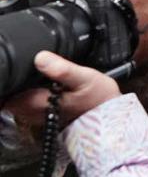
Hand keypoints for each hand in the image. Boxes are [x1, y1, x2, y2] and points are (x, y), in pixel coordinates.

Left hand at [3, 52, 120, 127]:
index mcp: (36, 103)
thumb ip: (62, 69)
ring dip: (20, 87)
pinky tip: (41, 83)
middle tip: (23, 67)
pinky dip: (28, 92)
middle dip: (14, 81)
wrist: (110, 119)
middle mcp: (31, 112)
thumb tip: (40, 57)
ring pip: (15, 99)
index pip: (7, 92)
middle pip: (8, 95)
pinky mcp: (41, 113)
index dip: (8, 78)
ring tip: (33, 74)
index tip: (13, 66)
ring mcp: (35, 114)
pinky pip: (25, 101)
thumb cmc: (98, 100)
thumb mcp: (84, 79)